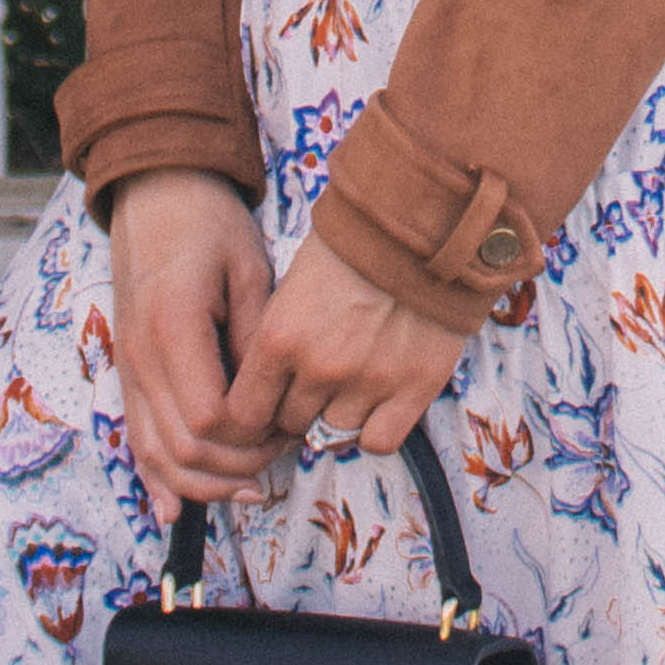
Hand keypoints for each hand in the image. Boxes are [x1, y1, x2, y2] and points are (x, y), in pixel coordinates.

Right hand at [105, 172, 282, 510]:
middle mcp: (142, 358)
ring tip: (250, 485)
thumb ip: (257, 337)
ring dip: (204, 484)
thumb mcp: (249, 268)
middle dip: (236, 468)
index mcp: (174, 328)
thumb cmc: (208, 223)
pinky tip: (177, 508)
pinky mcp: (128, 371)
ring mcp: (129, 368)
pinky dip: (158, 478)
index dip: (251, 439)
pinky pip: (137, 439)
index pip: (209, 420)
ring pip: (156, 456)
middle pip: (183, 449)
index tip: (288, 427)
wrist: (155, 193)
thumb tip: (270, 398)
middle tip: (282, 455)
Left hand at [208, 231, 462, 470]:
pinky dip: (374, 430)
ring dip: (334, 418)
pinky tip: (377, 405)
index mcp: (280, 335)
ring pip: (331, 437)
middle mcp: (318, 366)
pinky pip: (378, 441)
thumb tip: (269, 383)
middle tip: (313, 386)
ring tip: (347, 391)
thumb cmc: (352, 244)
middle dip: (296, 409)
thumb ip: (279, 336)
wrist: (420, 223)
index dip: (255, 411)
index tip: (268, 401)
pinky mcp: (414, 387)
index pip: (244, 413)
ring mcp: (367, 381)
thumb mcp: (294, 281)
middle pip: (289, 424)